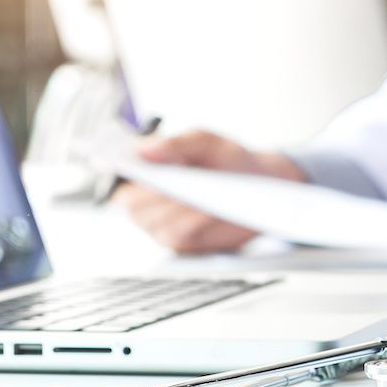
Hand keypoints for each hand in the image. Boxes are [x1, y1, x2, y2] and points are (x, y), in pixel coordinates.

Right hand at [111, 130, 304, 253]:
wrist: (264, 186)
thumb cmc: (229, 161)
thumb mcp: (208, 143)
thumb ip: (178, 143)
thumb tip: (144, 149)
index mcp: (149, 171)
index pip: (123, 173)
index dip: (123, 170)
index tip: (131, 163)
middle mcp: (150, 202)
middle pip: (135, 204)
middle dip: (152, 193)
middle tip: (171, 180)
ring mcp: (165, 225)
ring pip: (155, 223)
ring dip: (174, 209)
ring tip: (197, 195)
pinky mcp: (184, 244)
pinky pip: (178, 237)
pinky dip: (191, 223)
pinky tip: (206, 210)